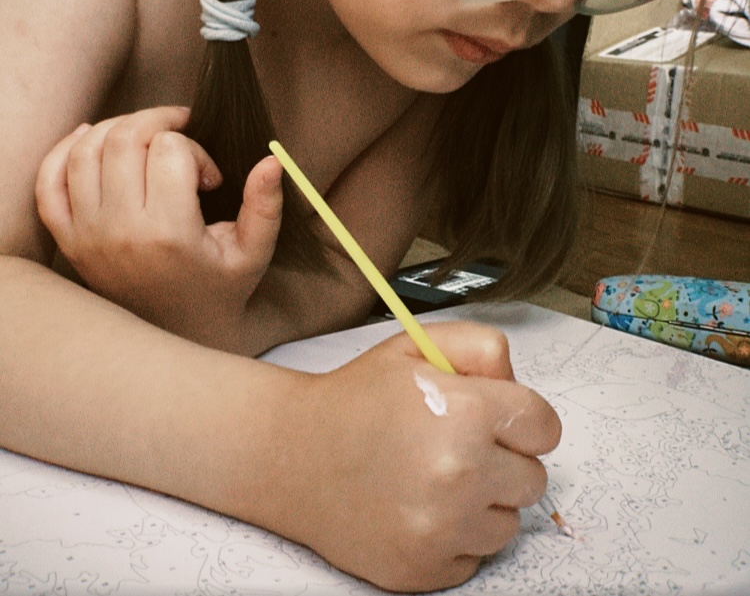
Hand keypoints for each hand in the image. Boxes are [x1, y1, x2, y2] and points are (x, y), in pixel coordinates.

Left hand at [34, 107, 282, 347]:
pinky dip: (64, 149)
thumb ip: (265, 206)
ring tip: (145, 137)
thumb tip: (272, 161)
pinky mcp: (68, 240)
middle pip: (124, 139)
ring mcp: (86, 235)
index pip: (170, 150)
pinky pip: (48, 182)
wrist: (175, 336)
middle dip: (156, 120)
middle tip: (179, 132)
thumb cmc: (217, 288)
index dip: (196, 149)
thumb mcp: (252, 252)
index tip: (209, 175)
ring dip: (116, 128)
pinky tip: (91, 138)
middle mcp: (119, 231)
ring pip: (85, 151)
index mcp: (168, 233)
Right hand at [274, 321, 560, 591]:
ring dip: (483, 502)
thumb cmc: (355, 399)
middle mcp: (461, 474)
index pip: (545, 427)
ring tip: (435, 476)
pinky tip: (418, 506)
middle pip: (534, 479)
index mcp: (466, 412)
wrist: (291, 454)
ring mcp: (442, 528)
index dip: (522, 419)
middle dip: (505, 460)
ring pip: (508, 523)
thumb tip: (517, 383)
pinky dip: (455, 537)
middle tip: (458, 445)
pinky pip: (475, 557)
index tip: (498, 419)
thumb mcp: (417, 346)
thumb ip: (482, 347)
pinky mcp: (424, 569)